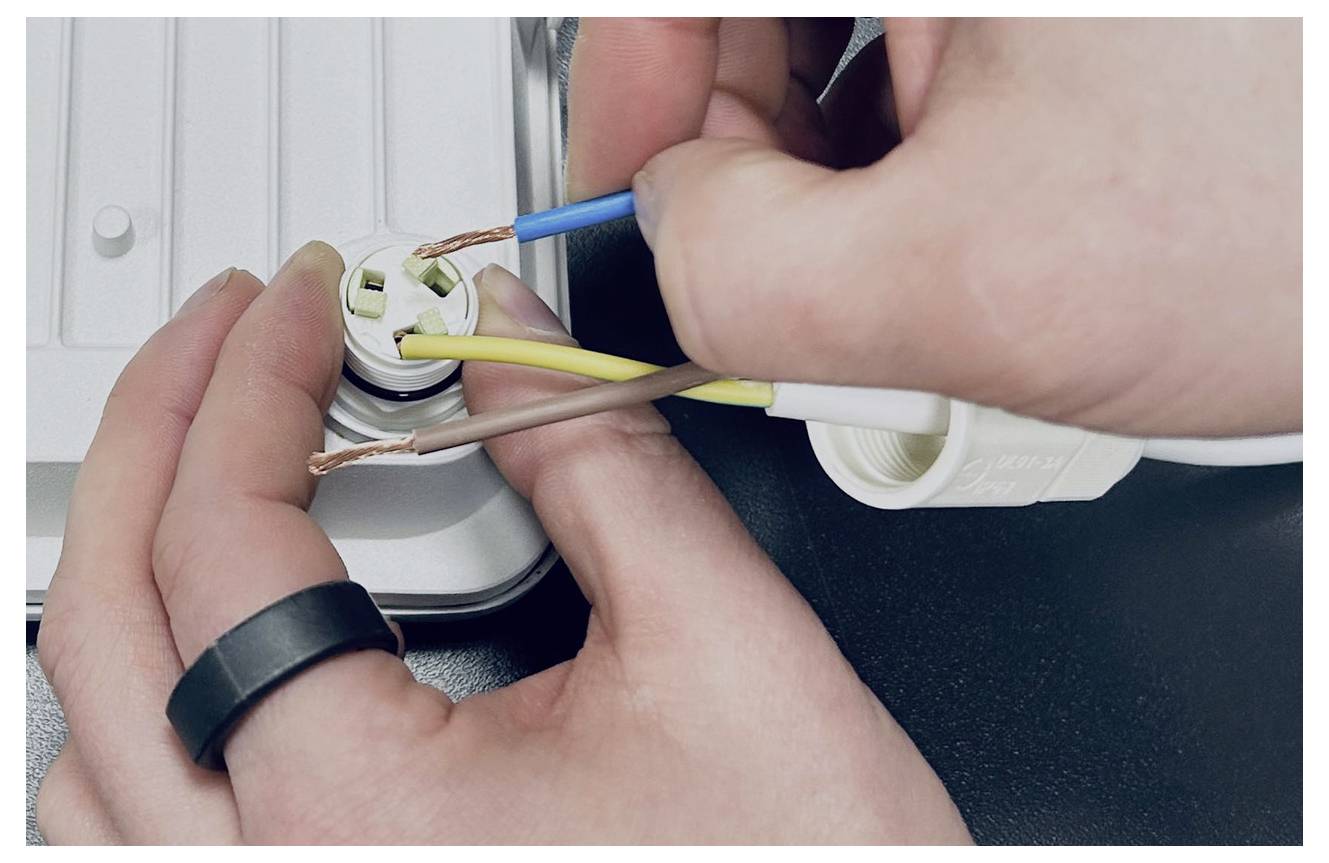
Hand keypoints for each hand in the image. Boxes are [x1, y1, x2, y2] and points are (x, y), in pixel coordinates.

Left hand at [35, 246, 968, 843]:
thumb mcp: (723, 644)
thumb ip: (598, 460)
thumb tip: (510, 340)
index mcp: (362, 818)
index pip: (227, 540)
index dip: (254, 380)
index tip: (302, 302)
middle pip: (102, 627)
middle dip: (157, 440)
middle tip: (229, 335)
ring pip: (83, 752)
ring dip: (124, 576)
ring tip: (203, 454)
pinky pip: (143, 826)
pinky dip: (149, 701)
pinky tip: (224, 630)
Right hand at [568, 18, 1300, 436]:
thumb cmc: (1310, 205)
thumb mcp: (978, 285)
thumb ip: (744, 278)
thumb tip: (665, 243)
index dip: (623, 94)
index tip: (632, 201)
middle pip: (753, 6)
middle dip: (741, 141)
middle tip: (777, 251)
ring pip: (835, 34)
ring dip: (832, 155)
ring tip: (919, 240)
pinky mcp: (1061, 15)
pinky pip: (921, 49)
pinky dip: (906, 139)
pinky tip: (972, 202)